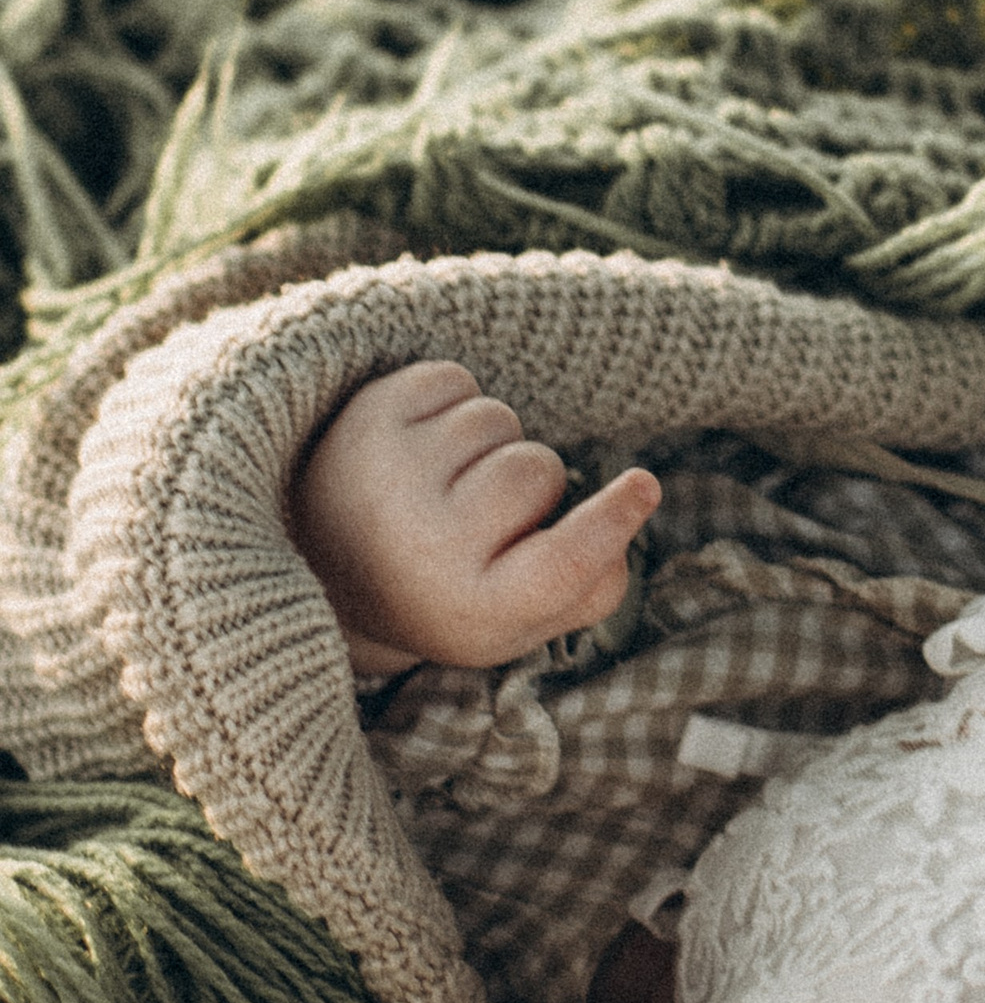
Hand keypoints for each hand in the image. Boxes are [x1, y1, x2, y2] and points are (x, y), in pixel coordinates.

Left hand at [293, 360, 660, 677]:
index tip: (644, 485)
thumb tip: (635, 503)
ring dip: (488, 445)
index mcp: (466, 612)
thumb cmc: (442, 590)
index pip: (560, 564)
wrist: (323, 560)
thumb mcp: (515, 621)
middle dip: (534, 485)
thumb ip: (588, 585)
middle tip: (484, 517)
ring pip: (499, 421)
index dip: (611, 522)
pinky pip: (457, 381)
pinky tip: (420, 450)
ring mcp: (388, 475)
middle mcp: (420, 546)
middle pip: (540, 472)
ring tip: (443, 482)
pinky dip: (452, 406)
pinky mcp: (365, 417)